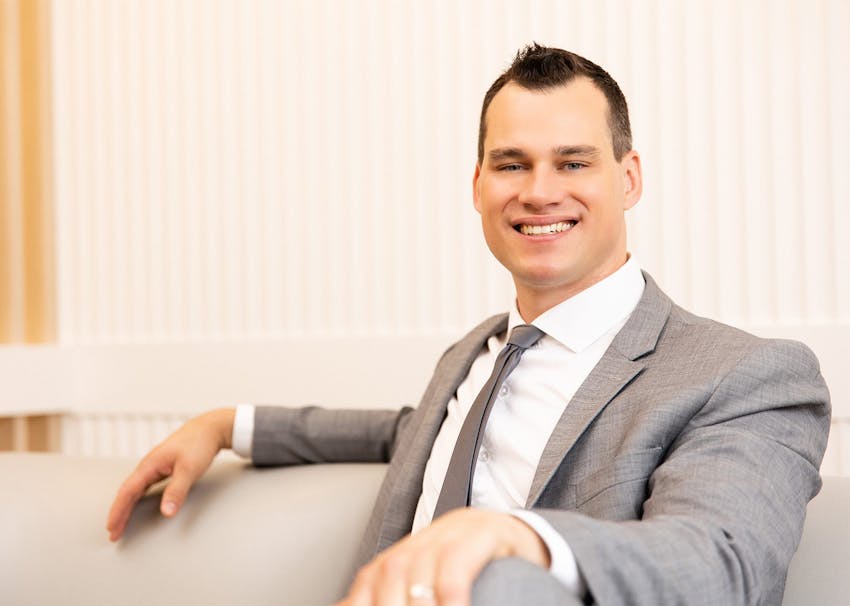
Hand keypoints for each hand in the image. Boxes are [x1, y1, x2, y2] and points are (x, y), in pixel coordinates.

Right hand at [105, 407, 235, 540]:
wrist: (209, 429)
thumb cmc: (198, 445)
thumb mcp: (189, 469)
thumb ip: (177, 491)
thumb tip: (166, 513)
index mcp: (149, 465)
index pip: (127, 492)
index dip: (118, 511)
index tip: (111, 528)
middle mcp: (148, 465)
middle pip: (127, 492)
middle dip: (118, 513)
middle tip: (113, 534)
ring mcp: (154, 466)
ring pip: (134, 489)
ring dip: (126, 507)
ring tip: (120, 524)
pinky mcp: (162, 468)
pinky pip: (143, 486)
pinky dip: (136, 499)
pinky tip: (136, 506)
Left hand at [335, 508, 550, 605]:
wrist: (532, 540)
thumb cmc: (482, 574)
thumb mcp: (439, 587)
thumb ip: (405, 597)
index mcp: (407, 553)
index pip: (368, 581)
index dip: (358, 604)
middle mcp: (424, 538)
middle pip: (388, 574)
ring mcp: (453, 531)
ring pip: (417, 570)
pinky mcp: (483, 533)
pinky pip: (455, 567)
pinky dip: (448, 597)